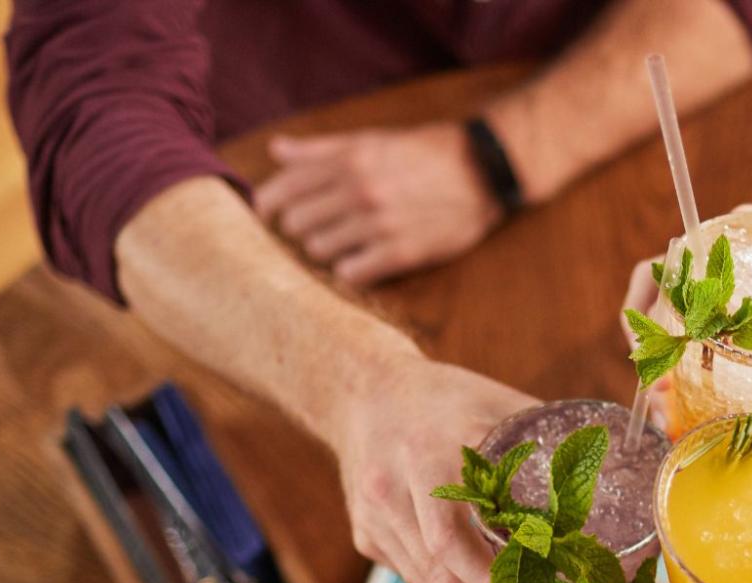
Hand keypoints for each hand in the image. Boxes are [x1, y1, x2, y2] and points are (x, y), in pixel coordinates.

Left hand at [254, 122, 502, 287]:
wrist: (483, 170)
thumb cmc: (424, 152)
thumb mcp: (372, 139)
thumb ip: (322, 147)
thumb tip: (276, 150)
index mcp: (349, 160)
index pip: (283, 190)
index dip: (268, 206)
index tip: (270, 216)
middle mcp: (360, 191)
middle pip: (296, 224)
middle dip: (301, 227)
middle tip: (318, 227)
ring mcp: (380, 224)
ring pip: (319, 251)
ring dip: (326, 250)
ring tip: (345, 243)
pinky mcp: (402, 252)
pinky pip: (351, 274)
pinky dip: (351, 270)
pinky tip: (362, 261)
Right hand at [321, 351, 533, 582]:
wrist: (363, 391)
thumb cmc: (443, 398)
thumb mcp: (493, 404)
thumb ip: (541, 439)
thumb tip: (610, 473)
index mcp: (427, 456)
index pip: (455, 539)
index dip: (499, 577)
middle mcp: (392, 490)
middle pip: (439, 574)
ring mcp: (373, 518)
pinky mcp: (365, 535)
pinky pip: (410, 578)